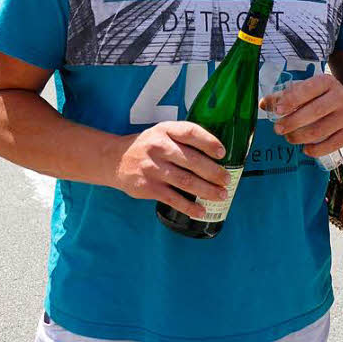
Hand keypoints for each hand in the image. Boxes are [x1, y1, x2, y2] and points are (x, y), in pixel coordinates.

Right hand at [110, 121, 228, 218]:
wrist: (115, 160)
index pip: (190, 132)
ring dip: (207, 190)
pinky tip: (201, 211)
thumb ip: (183, 139)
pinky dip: (189, 206)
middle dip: (213, 172)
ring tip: (221, 195)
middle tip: (227, 180)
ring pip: (186, 181)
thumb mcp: (162, 133)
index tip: (222, 153)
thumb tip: (215, 155)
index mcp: (165, 130)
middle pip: (192, 160)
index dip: (209, 142)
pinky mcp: (148, 187)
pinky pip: (173, 199)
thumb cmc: (147, 146)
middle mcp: (159, 147)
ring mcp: (153, 168)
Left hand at [261, 73, 342, 158]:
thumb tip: (263, 104)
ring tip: (289, 138)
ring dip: (300, 137)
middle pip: (315, 111)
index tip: (277, 110)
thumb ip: (284, 96)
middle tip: (278, 129)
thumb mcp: (307, 91)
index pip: (308, 89)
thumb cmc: (322, 98)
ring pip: (321, 130)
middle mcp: (340, 97)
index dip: (292, 99)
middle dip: (293, 122)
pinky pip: (331, 145)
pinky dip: (316, 150)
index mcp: (327, 82)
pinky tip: (305, 149)